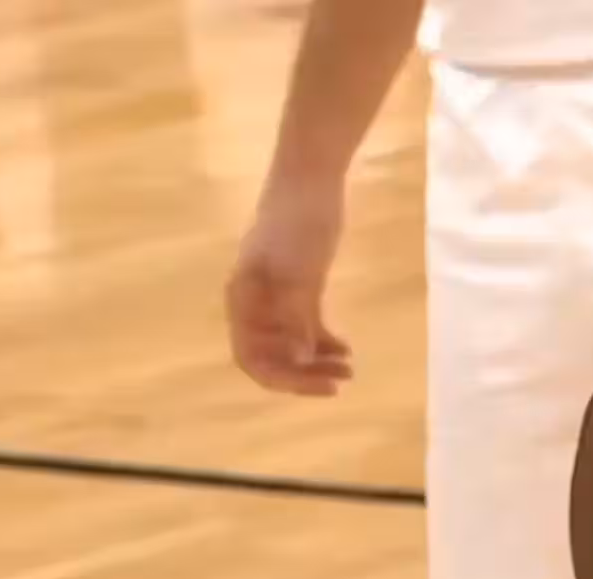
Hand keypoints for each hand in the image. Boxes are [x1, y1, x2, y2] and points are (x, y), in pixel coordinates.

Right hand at [225, 186, 353, 395]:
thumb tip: (299, 358)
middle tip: (342, 380)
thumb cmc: (298, 222)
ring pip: (291, 343)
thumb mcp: (298, 271)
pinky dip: (323, 340)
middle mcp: (254, 303)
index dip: (285, 378)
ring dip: (317, 361)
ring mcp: (276, 294)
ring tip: (349, 369)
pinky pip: (306, 325)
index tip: (322, 386)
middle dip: (305, 374)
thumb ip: (295, 314)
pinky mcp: (298, 285)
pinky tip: (345, 349)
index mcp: (243, 300)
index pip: (253, 357)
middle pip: (272, 355)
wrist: (311, 178)